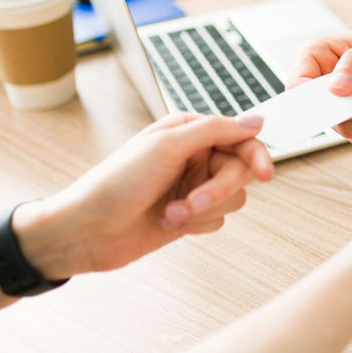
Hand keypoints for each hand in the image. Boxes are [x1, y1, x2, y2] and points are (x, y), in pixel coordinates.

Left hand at [13, 113, 273, 278]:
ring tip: (172, 213)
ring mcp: (193, 187)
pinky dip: (196, 225)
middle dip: (217, 190)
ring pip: (232, 198)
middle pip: (240, 170)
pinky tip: (168, 222)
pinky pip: (218, 220)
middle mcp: (195, 156)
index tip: (265, 174)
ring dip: (203, 210)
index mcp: (188, 131)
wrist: (86, 231)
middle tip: (194, 202)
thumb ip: (215, 130)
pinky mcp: (190, 216)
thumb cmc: (116, 183)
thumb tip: (257, 121)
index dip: (256, 154)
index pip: (241, 137)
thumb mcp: (166, 146)